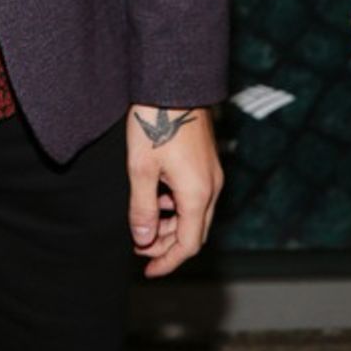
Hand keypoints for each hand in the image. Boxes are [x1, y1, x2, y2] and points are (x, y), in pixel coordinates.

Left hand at [126, 105, 222, 277]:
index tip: (147, 270)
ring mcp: (211, 172)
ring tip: (142, 224)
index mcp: (197, 194)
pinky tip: (155, 196)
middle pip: (194, 232)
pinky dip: (176, 206)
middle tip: (139, 248)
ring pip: (195, 214)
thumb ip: (143, 208)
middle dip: (167, 246)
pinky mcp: (206, 160)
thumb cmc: (155, 120)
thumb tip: (143, 241)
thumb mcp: (141, 167)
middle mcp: (211, 186)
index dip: (167, 262)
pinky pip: (196, 195)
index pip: (188, 245)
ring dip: (171, 225)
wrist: (173, 81)